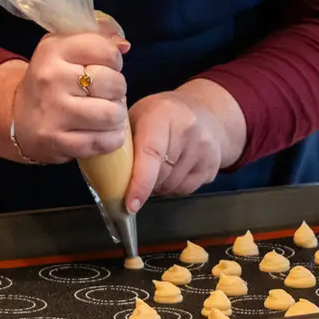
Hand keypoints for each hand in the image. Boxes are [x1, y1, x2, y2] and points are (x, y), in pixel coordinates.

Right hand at [6, 27, 129, 164]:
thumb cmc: (51, 80)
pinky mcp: (60, 142)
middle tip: (105, 93)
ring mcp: (55, 113)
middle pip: (114, 83)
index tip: (105, 67)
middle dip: (118, 89)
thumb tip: (124, 45)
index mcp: (53, 50)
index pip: (106, 50)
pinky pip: (106, 141)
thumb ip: (99, 37)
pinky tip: (101, 130)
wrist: (18, 118)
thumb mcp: (65, 48)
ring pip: (113, 114)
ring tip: (105, 111)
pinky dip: (111, 137)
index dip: (114, 60)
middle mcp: (52, 79)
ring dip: (116, 115)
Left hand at [124, 79, 246, 212]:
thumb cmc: (164, 114)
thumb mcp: (139, 115)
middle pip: (160, 176)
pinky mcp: (212, 168)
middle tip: (134, 172)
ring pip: (171, 187)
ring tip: (156, 166)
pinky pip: (184, 190)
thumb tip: (106, 175)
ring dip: (157, 186)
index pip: (151, 154)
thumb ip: (124, 140)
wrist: (207, 113)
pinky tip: (172, 170)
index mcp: (163, 115)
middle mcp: (188, 132)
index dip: (140, 183)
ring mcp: (204, 151)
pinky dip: (172, 187)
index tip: (130, 204)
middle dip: (143, 183)